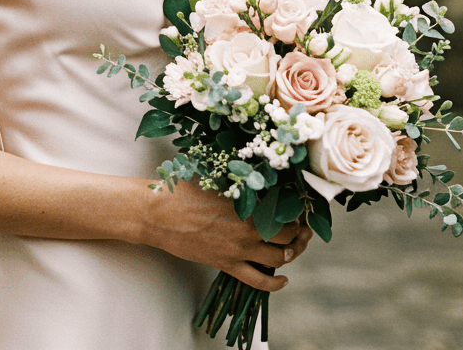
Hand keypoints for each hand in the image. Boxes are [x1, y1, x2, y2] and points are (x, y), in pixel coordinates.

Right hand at [140, 179, 313, 291]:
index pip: (284, 211)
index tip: (299, 209)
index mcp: (247, 203)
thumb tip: (259, 180)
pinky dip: (275, 284)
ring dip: (291, 254)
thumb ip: (240, 183)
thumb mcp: (217, 178)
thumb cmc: (185, 190)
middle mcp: (247, 228)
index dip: (296, 212)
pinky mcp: (226, 265)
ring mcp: (238, 250)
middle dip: (300, 234)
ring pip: (279, 259)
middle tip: (303, 229)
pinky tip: (284, 280)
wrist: (160, 213)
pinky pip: (259, 282)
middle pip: (288, 236)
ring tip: (294, 248)